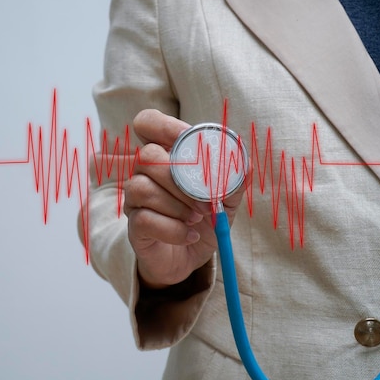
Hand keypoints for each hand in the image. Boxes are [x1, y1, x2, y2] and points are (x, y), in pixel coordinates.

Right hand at [123, 110, 244, 289]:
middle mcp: (143, 173)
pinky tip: (190, 235)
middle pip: (147, 156)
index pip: (147, 123)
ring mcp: (135, 199)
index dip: (163, 125)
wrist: (189, 256)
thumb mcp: (225, 198)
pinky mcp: (134, 226)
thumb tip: (245, 163)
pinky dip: (174, 229)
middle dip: (181, 179)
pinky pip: (145, 219)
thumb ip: (233, 179)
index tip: (184, 139)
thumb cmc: (202, 218)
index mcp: (165, 156)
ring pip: (142, 187)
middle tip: (206, 201)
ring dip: (177, 205)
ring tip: (198, 218)